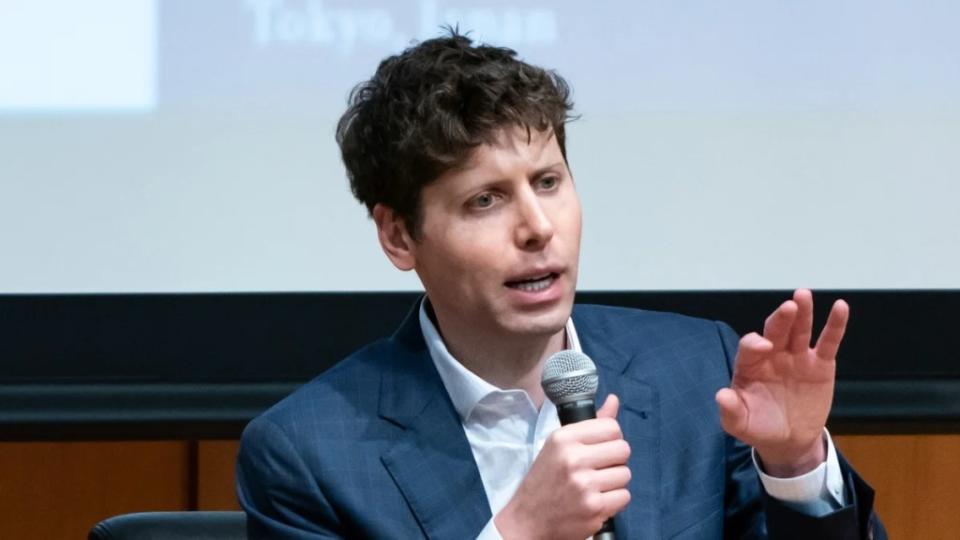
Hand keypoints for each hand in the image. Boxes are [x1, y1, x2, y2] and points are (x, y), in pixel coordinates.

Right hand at [494, 394, 630, 539]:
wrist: (527, 520)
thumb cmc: (544, 480)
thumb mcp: (559, 446)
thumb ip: (590, 424)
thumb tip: (614, 399)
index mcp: (564, 438)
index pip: (611, 427)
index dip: (611, 438)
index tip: (601, 448)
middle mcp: (574, 458)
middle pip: (623, 449)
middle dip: (615, 460)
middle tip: (599, 469)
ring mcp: (585, 484)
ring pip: (625, 474)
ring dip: (614, 482)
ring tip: (595, 486)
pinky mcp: (594, 508)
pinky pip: (624, 496)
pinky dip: (614, 501)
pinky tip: (597, 501)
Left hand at [715, 289, 847, 476]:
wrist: (788, 440)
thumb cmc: (759, 427)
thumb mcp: (740, 424)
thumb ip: (731, 411)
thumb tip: (721, 396)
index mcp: (750, 365)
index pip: (750, 347)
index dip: (755, 343)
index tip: (764, 346)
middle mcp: (772, 355)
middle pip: (775, 331)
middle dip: (780, 319)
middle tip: (789, 306)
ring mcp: (797, 357)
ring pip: (800, 330)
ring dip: (803, 312)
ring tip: (803, 295)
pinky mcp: (820, 365)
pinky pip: (828, 342)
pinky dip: (835, 325)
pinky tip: (841, 308)